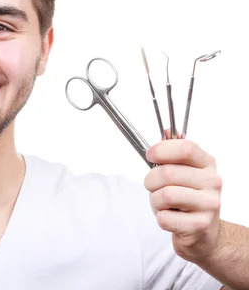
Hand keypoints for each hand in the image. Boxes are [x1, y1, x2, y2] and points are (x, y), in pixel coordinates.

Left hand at [144, 133, 222, 263]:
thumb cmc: (188, 198)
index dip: (161, 150)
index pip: (185, 148)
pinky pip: (164, 218)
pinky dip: (160, 218)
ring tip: (163, 205)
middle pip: (167, 172)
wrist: (205, 234)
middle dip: (151, 181)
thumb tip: (168, 130)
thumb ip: (174, 151)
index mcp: (206, 164)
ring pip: (164, 195)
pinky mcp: (200, 226)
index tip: (150, 155)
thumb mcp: (184, 171)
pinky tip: (172, 219)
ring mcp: (209, 205)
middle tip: (154, 187)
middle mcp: (212, 182)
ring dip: (155, 201)